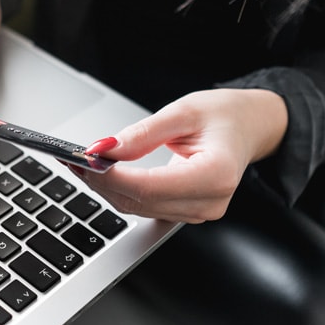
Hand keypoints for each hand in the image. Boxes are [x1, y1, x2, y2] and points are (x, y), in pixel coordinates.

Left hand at [72, 89, 287, 222]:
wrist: (250, 127)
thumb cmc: (225, 116)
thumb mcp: (183, 111)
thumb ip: (143, 133)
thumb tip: (105, 149)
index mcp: (216, 175)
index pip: (151, 186)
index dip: (114, 176)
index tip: (87, 159)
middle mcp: (210, 202)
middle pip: (140, 201)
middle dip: (102, 181)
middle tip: (74, 157)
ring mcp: (200, 213)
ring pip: (139, 208)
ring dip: (107, 187)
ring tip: (83, 162)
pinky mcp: (188, 213)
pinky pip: (146, 207)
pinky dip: (121, 191)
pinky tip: (104, 173)